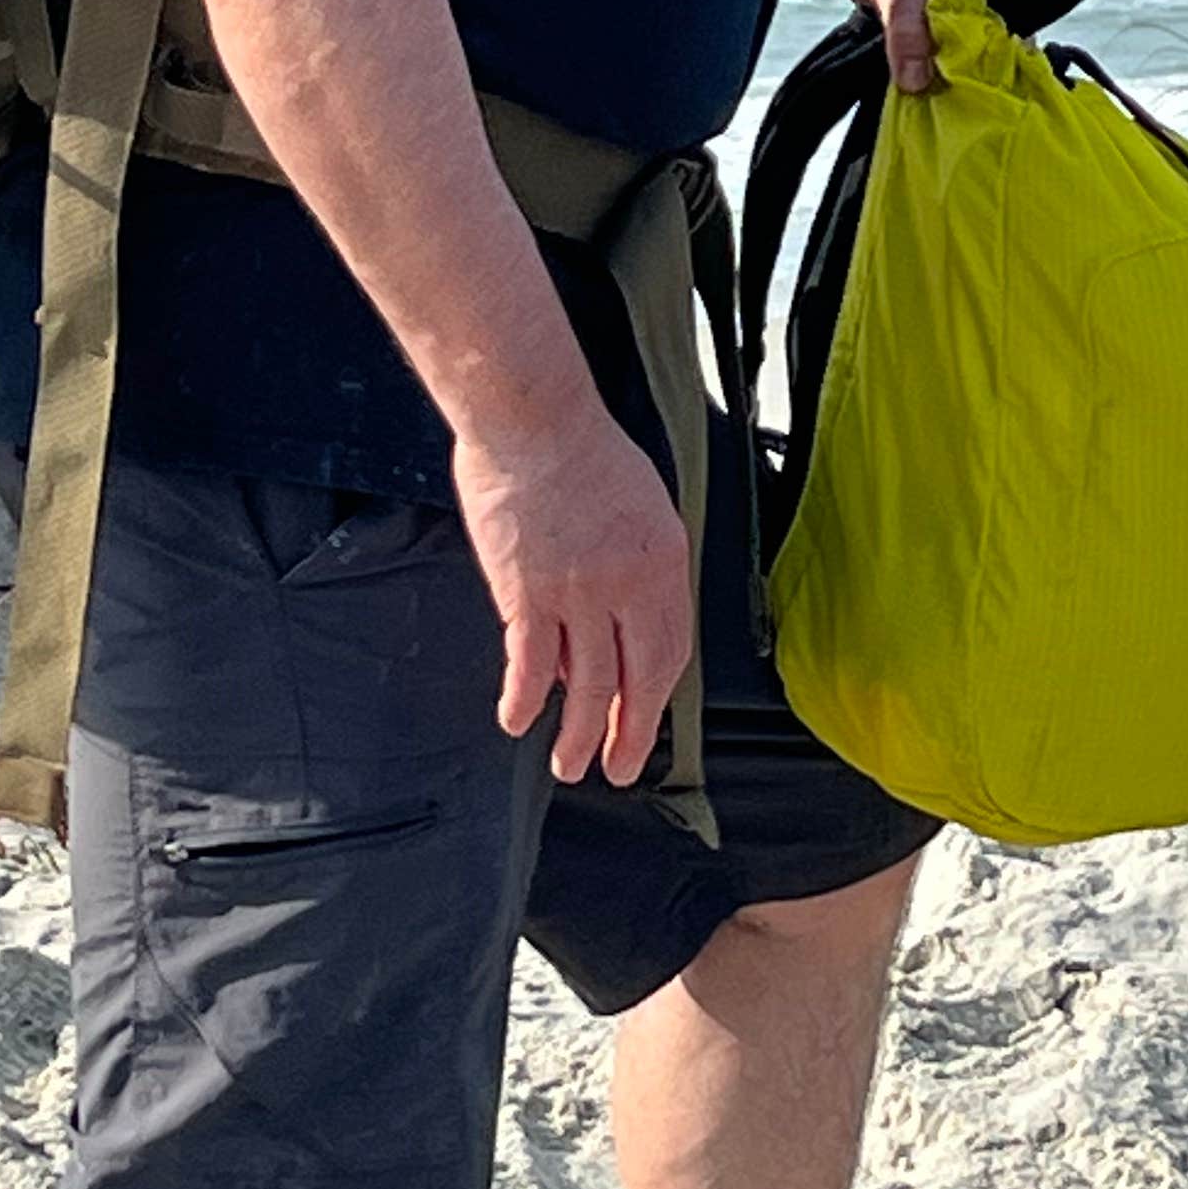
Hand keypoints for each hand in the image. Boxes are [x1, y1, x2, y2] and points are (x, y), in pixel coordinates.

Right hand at [454, 395, 692, 786]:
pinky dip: (524, 697)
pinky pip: (530, 662)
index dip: (657, 696)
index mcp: (664, 562)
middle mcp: (628, 586)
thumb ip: (639, 564)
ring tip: (568, 766)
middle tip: (619, 769)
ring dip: (575, 733)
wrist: (533, 420)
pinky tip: (516, 719)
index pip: (671, 650)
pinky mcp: (526, 592)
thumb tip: (619, 620)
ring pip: (583, 684)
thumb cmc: (584, 449)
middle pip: (635, 680)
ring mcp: (577, 593)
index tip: (645, 721)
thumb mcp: (642, 504)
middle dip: (629, 734)